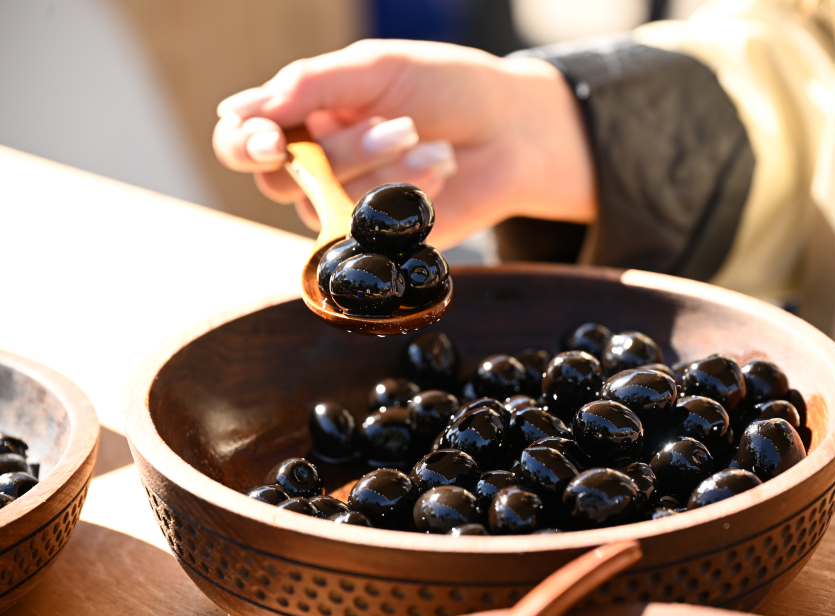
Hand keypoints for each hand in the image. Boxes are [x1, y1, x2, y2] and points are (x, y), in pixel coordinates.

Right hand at [213, 39, 594, 248]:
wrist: (514, 128)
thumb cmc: (448, 87)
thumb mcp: (376, 70)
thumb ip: (308, 88)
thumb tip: (233, 111)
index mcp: (306, 116)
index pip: (242, 140)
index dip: (246, 145)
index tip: (272, 141)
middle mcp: (318, 166)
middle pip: (284, 180)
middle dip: (345, 152)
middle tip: (402, 125)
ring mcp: (349, 206)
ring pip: (328, 206)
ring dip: (385, 168)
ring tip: (429, 138)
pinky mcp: (382, 238)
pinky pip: (371, 228)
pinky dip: (412, 190)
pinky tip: (443, 164)